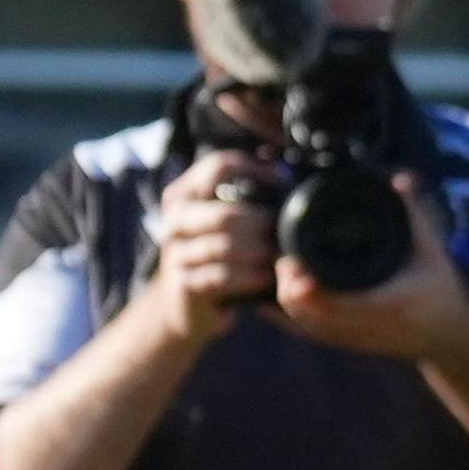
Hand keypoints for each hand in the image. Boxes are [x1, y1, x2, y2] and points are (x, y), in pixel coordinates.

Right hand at [147, 151, 280, 341]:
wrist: (186, 303)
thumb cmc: (219, 253)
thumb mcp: (226, 220)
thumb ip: (249, 196)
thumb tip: (291, 174)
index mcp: (186, 194)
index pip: (219, 167)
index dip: (255, 171)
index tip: (282, 182)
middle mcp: (176, 220)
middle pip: (225, 214)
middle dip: (262, 225)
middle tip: (285, 233)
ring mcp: (177, 253)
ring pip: (224, 247)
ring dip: (259, 253)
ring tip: (280, 256)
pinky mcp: (185, 284)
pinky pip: (222, 277)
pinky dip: (250, 277)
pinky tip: (266, 277)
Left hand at [275, 173, 468, 363]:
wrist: (452, 338)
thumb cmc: (443, 291)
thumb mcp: (434, 251)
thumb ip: (415, 216)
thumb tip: (401, 180)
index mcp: (391, 302)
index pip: (334, 301)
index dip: (303, 284)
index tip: (289, 259)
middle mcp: (371, 325)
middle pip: (310, 314)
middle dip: (288, 288)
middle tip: (284, 260)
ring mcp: (357, 339)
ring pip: (306, 326)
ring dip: (288, 302)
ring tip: (288, 273)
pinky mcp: (350, 346)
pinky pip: (312, 334)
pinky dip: (294, 317)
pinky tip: (288, 297)